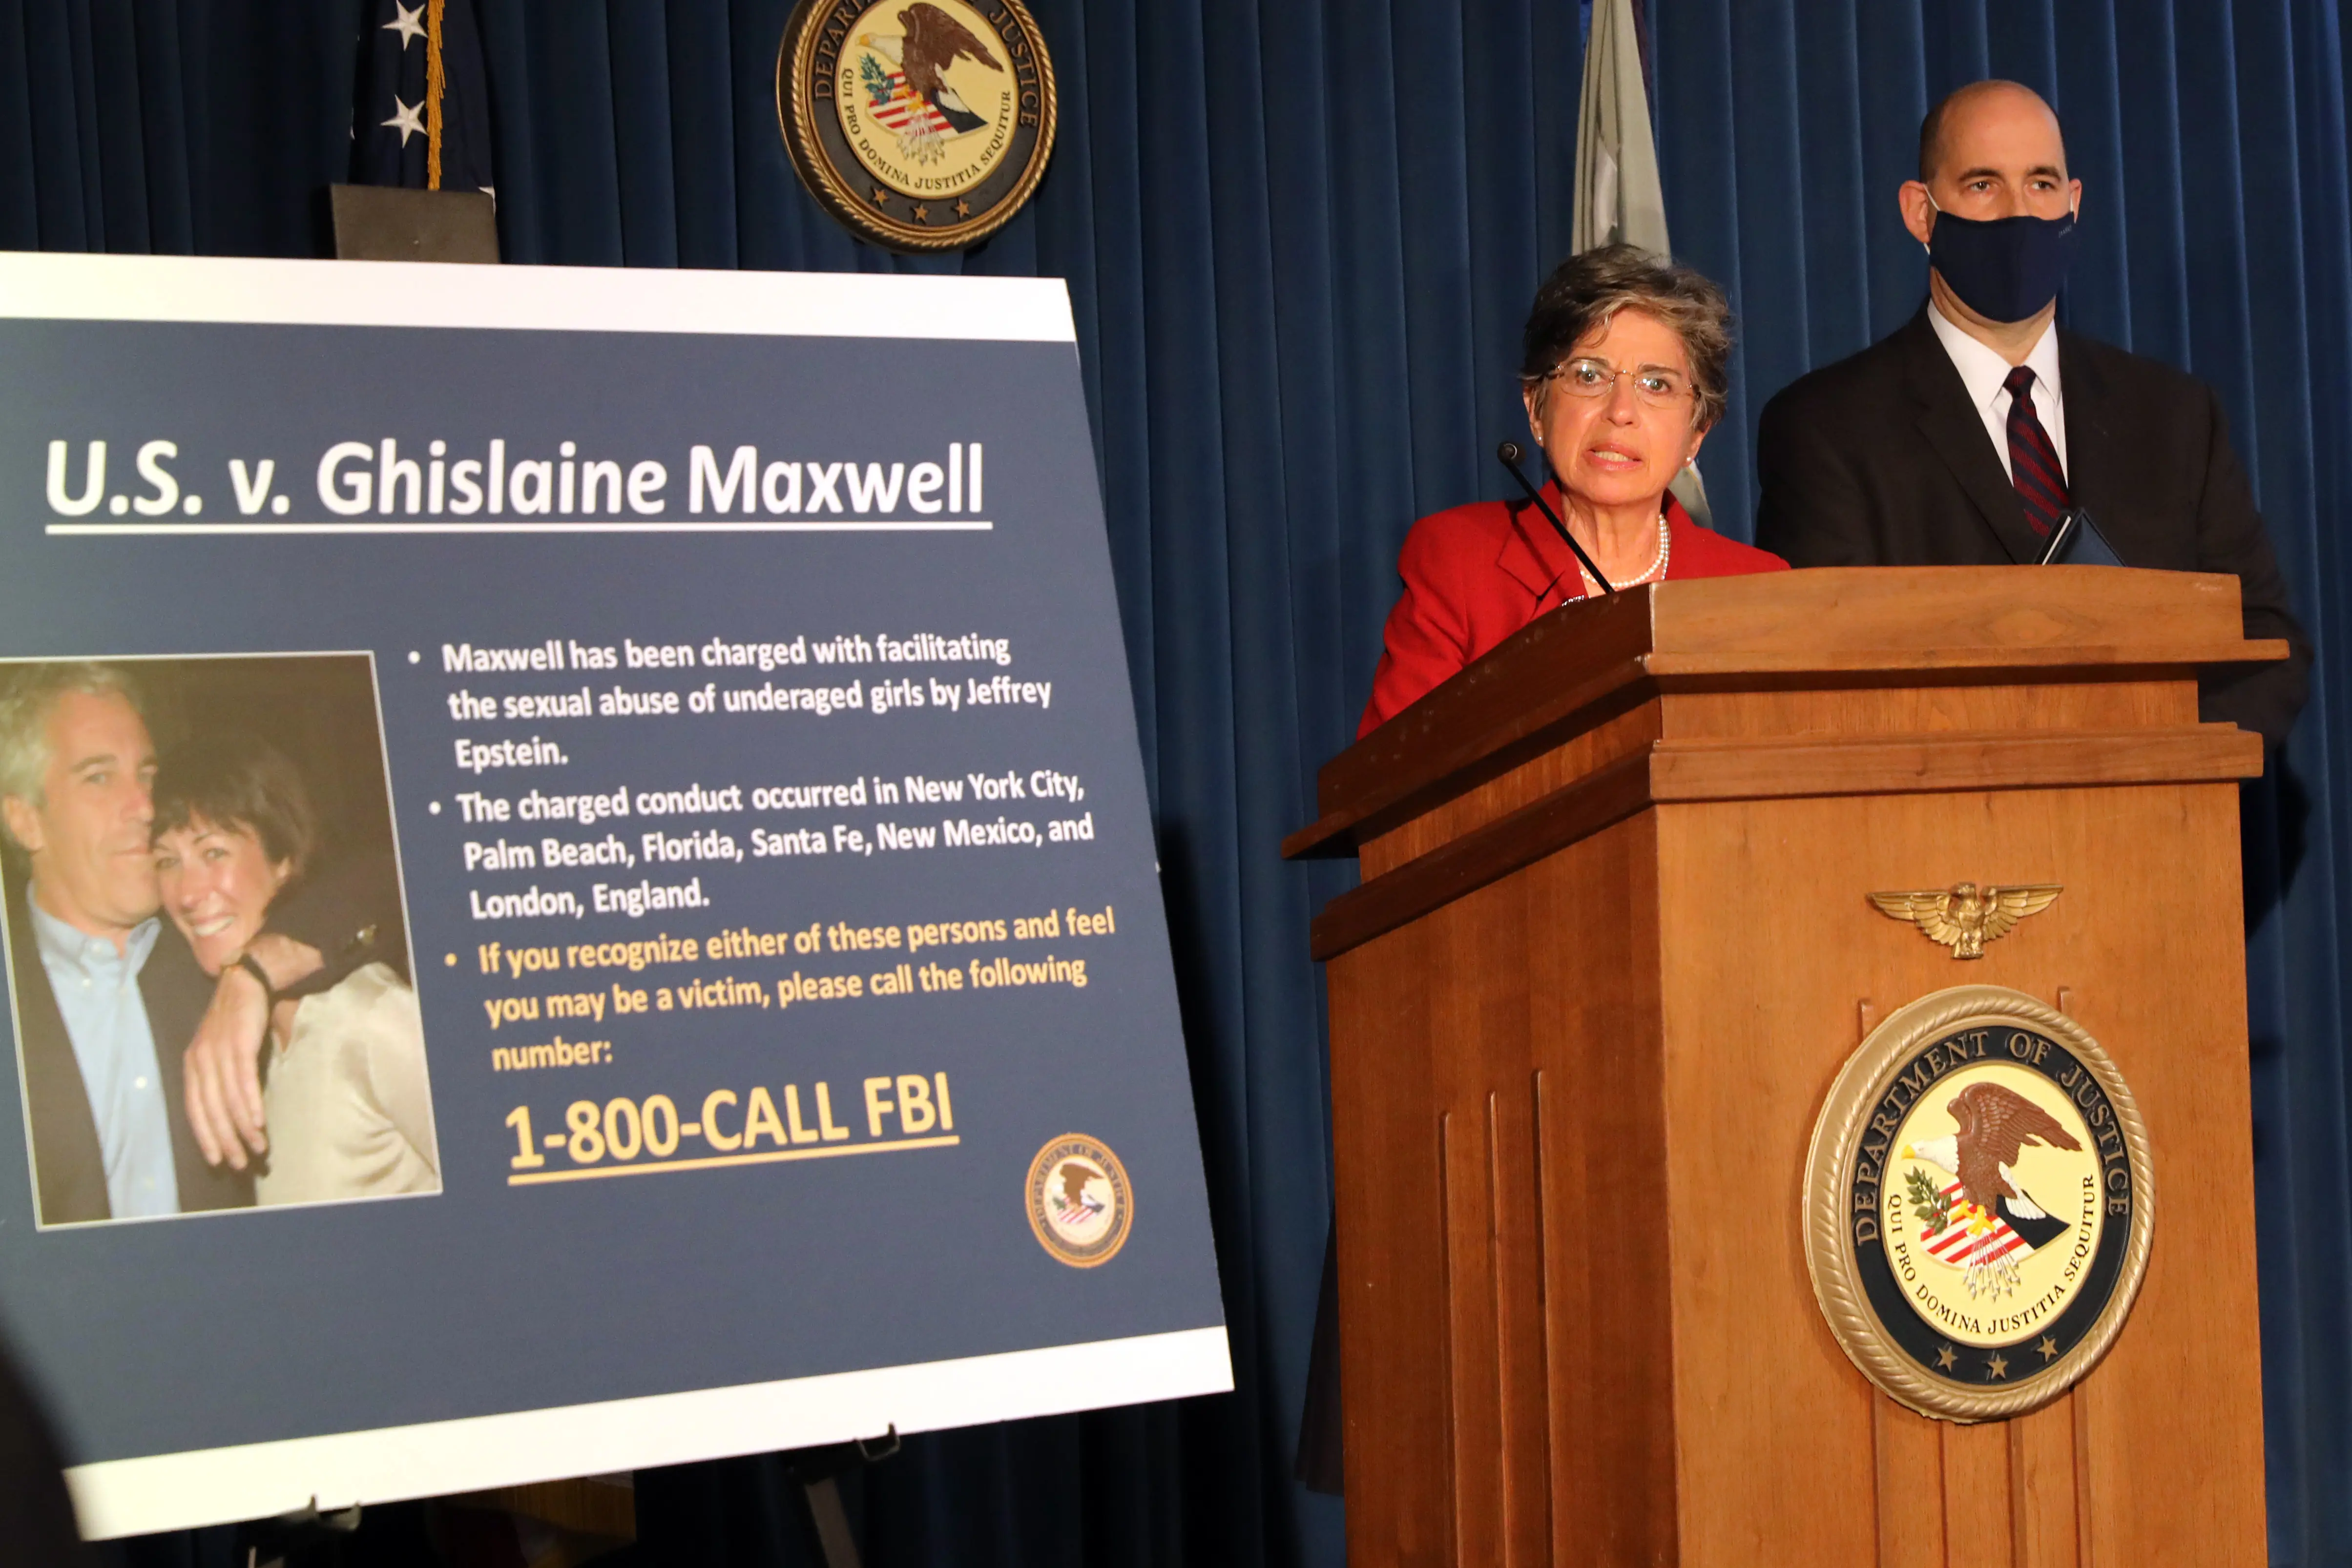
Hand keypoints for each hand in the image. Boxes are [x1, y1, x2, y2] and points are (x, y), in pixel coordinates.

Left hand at [181, 933, 323, 1167]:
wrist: (246, 978)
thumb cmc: (236, 1016)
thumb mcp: (221, 1048)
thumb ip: (222, 1075)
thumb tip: (234, 1107)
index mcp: (192, 1064)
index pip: (195, 1109)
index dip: (205, 1136)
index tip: (217, 1159)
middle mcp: (199, 1060)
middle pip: (210, 1110)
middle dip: (225, 1139)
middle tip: (239, 1162)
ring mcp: (217, 1052)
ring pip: (227, 1099)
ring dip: (242, 1127)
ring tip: (258, 1147)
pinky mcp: (237, 1042)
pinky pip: (242, 1080)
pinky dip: (249, 1102)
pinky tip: (258, 1120)